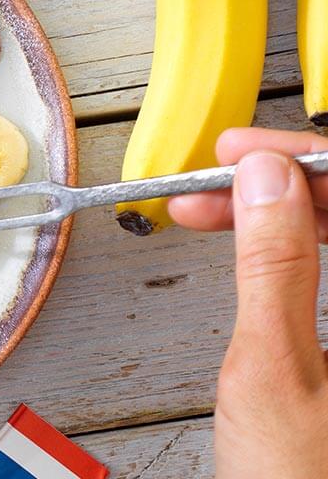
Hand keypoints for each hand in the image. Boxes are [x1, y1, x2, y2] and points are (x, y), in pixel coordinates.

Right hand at [169, 128, 327, 477]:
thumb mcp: (273, 368)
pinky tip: (249, 239)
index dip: (310, 158)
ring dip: (280, 211)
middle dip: (284, 182)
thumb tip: (266, 179)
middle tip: (217, 175)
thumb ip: (275, 263)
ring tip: (210, 206)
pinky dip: (289, 245)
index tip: (246, 151)